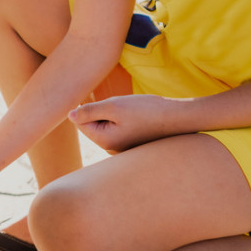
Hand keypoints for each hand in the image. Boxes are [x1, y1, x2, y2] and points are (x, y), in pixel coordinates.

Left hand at [68, 94, 185, 152]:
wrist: (181, 118)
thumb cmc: (148, 110)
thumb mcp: (114, 106)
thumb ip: (89, 110)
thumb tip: (69, 115)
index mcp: (104, 141)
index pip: (81, 123)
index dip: (90, 107)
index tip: (107, 101)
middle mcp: (111, 150)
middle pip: (93, 126)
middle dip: (101, 112)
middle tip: (123, 107)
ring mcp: (122, 149)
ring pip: (106, 126)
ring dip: (113, 115)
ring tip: (132, 112)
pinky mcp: (132, 145)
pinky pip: (119, 130)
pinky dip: (123, 120)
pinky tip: (138, 117)